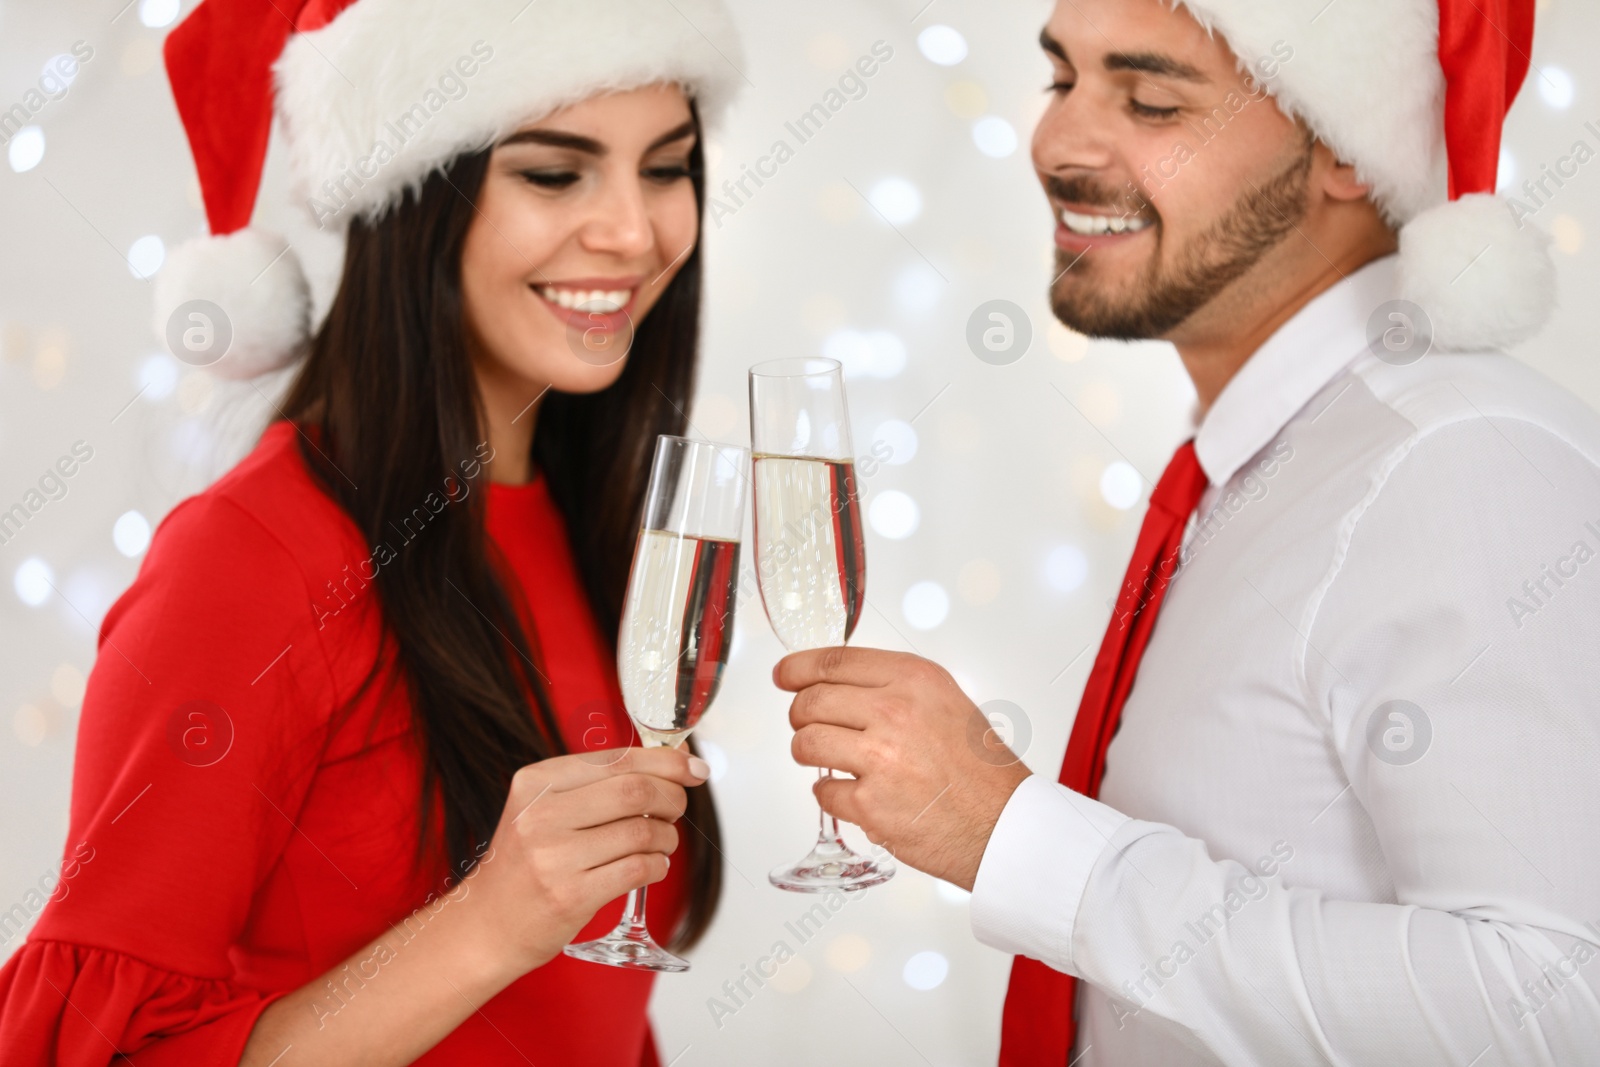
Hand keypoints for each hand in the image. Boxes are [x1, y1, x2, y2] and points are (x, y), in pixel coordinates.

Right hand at [462, 746, 708, 973]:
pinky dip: (658, 865)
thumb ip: (601, 782)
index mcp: (536, 782)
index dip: (667, 762)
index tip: (694, 769)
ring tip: (660, 842)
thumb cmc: (526, 862)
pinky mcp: (570, 896)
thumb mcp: (545, 808)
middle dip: (672, 797)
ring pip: (642, 830)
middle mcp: (541, 814)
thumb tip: (675, 758)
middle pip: (635, 790)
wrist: (486, 925)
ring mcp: (554, 857)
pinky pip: (638, 869)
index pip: (618, 759)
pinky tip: (651, 866)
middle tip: (676, 808)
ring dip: (666, 836)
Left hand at [777, 647, 1030, 889]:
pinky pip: (822, 792)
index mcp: (914, 680)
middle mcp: (895, 713)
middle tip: (807, 724)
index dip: (798, 668)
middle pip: (811, 702)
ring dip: (808, 752)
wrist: (1003, 824)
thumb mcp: (944, 702)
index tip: (785, 675)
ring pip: (806, 744)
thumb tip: (836, 685)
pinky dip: (831, 795)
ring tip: (827, 759)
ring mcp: (880, 760)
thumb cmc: (980, 769)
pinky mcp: (871, 805)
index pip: (835, 662)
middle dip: (801, 715)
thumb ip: (893, 688)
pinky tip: (854, 793)